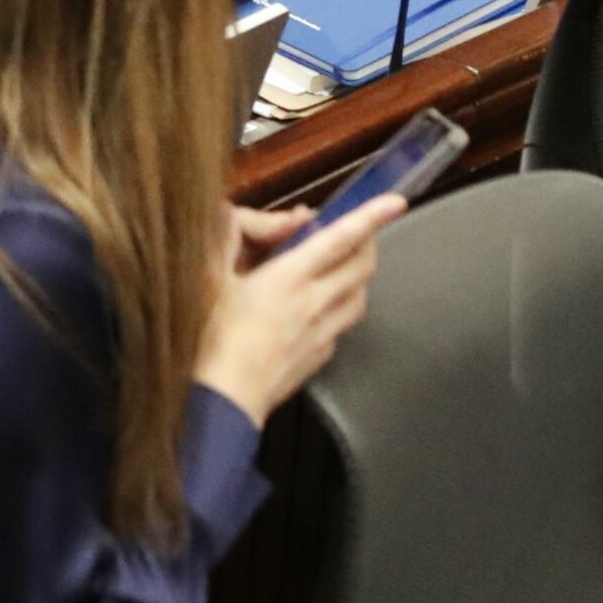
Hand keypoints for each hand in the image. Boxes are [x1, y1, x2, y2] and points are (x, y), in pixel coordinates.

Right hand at [193, 196, 385, 422]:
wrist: (222, 401)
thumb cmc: (210, 339)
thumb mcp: (206, 277)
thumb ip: (225, 238)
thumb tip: (239, 215)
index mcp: (288, 278)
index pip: (340, 239)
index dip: (371, 217)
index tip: (396, 202)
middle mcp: (313, 304)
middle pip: (360, 268)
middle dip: (369, 243)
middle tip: (363, 230)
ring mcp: (320, 334)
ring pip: (359, 299)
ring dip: (359, 277)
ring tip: (347, 266)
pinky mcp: (317, 358)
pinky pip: (341, 328)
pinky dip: (341, 309)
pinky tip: (323, 309)